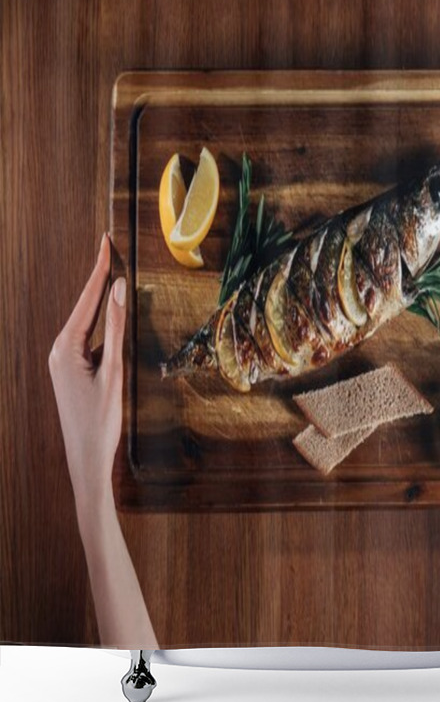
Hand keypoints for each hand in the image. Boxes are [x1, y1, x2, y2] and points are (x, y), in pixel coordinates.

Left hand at [48, 234, 126, 505]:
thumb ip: (117, 327)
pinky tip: (112, 314)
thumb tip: (119, 289)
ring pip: (85, 322)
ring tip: (111, 272)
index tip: (105, 242)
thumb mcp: (113, 370)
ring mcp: (63, 361)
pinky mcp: (70, 371)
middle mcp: (59, 350)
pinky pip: (87, 338)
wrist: (86, 459)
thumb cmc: (101, 420)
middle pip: (83, 306)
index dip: (98, 269)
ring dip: (99, 299)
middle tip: (108, 248)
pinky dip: (101, 323)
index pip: (87, 299)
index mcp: (65, 348)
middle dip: (97, 277)